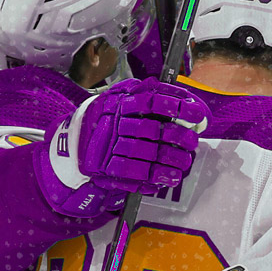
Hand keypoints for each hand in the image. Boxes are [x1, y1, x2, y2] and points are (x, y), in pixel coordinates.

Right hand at [37, 79, 205, 216]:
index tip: (197, 113)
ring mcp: (110, 147)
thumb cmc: (106, 118)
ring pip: (146, 153)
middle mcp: (114, 123)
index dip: (177, 105)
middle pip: (152, 129)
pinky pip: (135, 174)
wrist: (74, 142)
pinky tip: (171, 177)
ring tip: (186, 161)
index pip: (152, 100)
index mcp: (119, 102)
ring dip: (171, 159)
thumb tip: (181, 95)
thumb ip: (146, 93)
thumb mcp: (121, 97)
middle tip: (193, 141)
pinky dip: (156, 176)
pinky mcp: (108, 168)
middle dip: (178, 136)